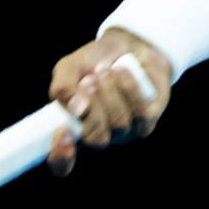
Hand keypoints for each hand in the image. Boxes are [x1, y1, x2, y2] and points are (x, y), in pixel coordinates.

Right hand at [45, 29, 173, 176]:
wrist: (129, 46)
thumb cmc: (94, 61)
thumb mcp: (69, 68)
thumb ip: (62, 86)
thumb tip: (72, 107)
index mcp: (73, 129)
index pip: (62, 162)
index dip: (61, 156)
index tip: (62, 133)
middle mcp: (98, 135)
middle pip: (96, 138)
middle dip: (92, 106)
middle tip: (89, 81)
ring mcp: (125, 132)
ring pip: (118, 123)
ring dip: (110, 91)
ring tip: (105, 70)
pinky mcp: (147, 121)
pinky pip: (140, 112)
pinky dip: (129, 87)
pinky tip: (123, 71)